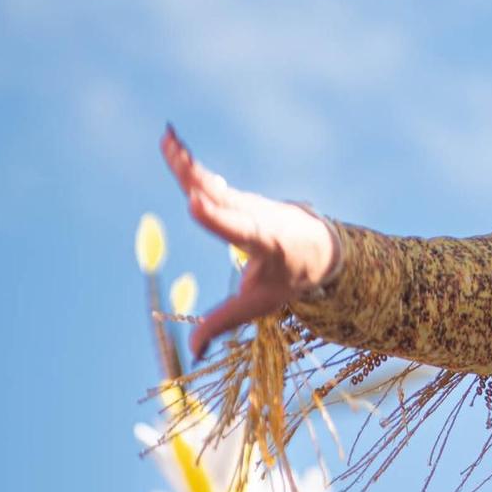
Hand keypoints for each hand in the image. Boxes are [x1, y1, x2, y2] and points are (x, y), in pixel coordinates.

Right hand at [160, 127, 336, 358]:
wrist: (323, 246)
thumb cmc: (292, 278)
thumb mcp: (262, 304)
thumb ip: (224, 322)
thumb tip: (192, 352)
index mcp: (267, 242)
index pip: (239, 229)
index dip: (218, 218)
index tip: (195, 203)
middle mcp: (257, 215)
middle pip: (223, 197)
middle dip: (198, 178)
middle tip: (177, 155)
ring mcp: (249, 201)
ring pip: (214, 183)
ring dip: (189, 162)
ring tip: (168, 139)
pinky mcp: (238, 195)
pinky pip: (211, 179)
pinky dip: (190, 163)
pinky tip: (172, 143)